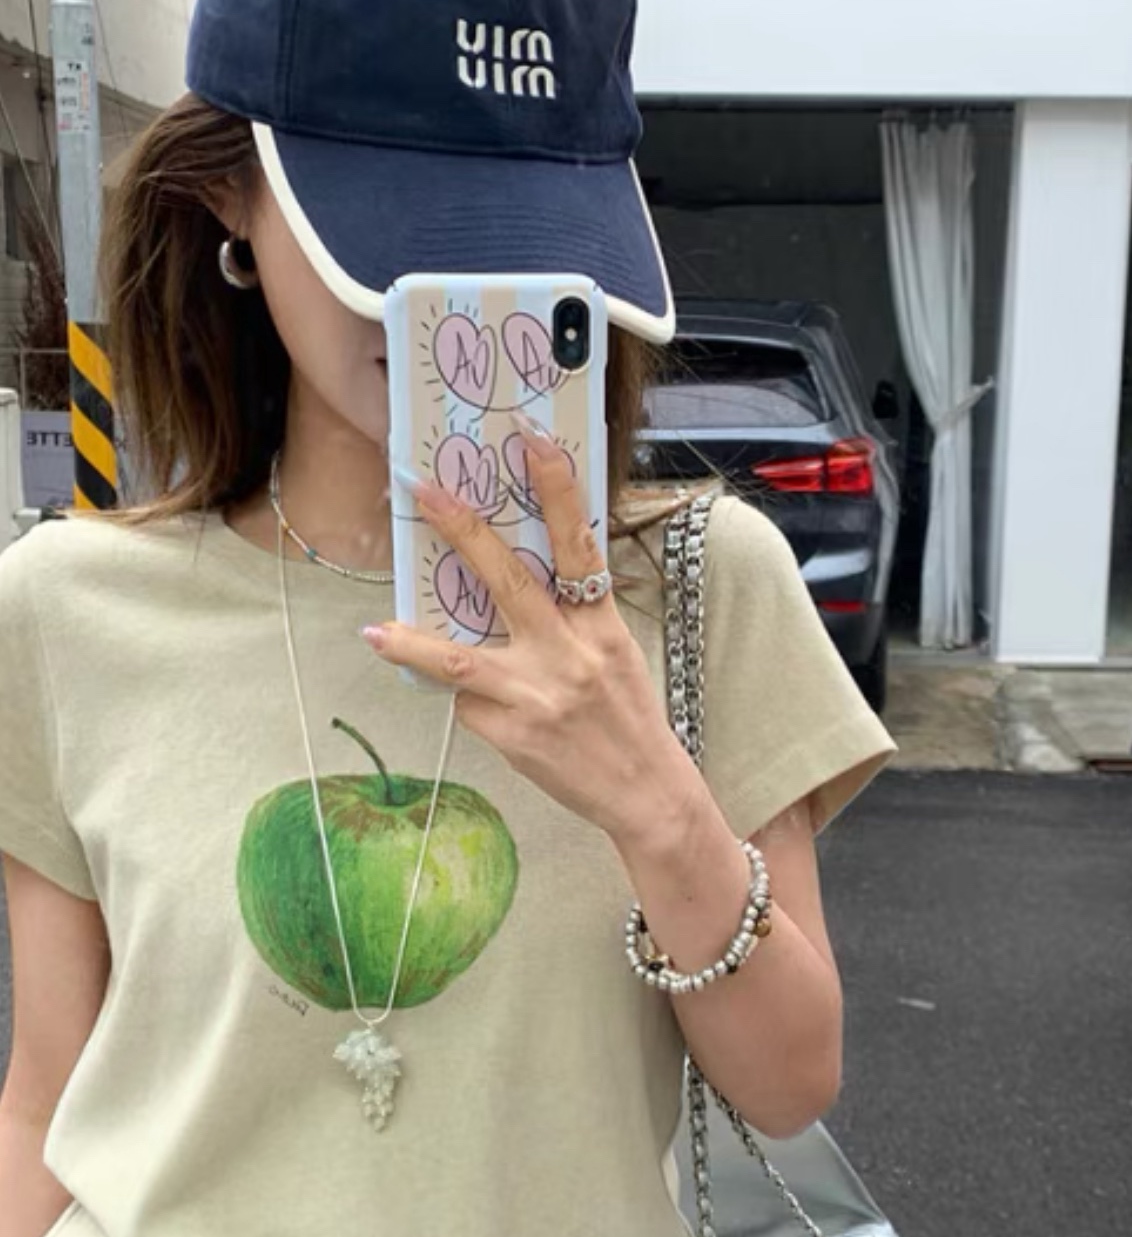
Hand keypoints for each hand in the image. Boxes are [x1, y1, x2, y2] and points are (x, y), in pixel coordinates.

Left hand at [362, 432, 699, 842]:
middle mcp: (570, 654)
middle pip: (508, 581)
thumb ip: (569, 617)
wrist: (648, 794)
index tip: (531, 442)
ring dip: (414, 643)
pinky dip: (460, 697)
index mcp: (600, 625)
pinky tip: (467, 704)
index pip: (577, 545)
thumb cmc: (627, 716)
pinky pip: (469, 704)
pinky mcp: (513, 735)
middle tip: (422, 490)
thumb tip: (506, 583)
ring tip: (378, 630)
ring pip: (462, 660)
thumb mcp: (613, 653)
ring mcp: (537, 696)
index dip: (556, 490)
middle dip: (461, 530)